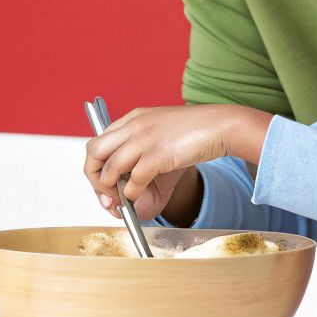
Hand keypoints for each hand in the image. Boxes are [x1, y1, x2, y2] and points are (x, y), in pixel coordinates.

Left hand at [83, 105, 269, 219]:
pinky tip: (138, 195)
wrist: (222, 125)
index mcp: (132, 118)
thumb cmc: (195, 132)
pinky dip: (131, 193)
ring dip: (111, 189)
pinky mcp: (158, 155)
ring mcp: (145, 139)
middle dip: (94, 177)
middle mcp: (134, 126)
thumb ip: (141, 152)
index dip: (95, 166)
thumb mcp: (161, 132)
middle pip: (94, 152)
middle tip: (106, 195)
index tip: (102, 184)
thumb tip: (127, 184)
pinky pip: (133, 181)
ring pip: (110, 168)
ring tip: (122, 198)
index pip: (97, 142)